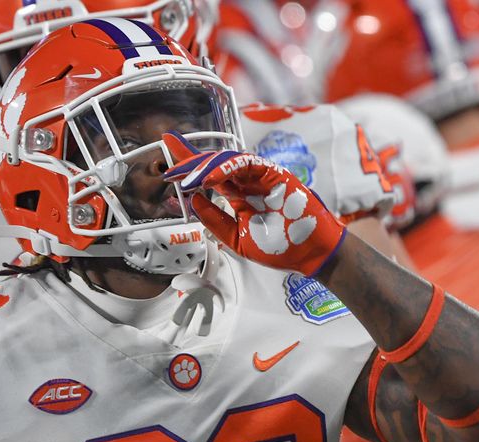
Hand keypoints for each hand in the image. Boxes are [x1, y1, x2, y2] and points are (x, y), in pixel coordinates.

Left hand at [163, 132, 345, 275]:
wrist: (309, 253)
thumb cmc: (280, 248)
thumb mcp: (236, 239)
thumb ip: (216, 220)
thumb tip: (193, 201)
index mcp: (239, 196)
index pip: (210, 175)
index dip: (190, 162)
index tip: (169, 150)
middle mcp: (248, 183)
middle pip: (215, 163)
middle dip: (191, 159)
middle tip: (170, 157)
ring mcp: (262, 177)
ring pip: (228, 161)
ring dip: (205, 166)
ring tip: (187, 176)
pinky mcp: (275, 174)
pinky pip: (247, 164)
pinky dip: (227, 168)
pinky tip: (210, 179)